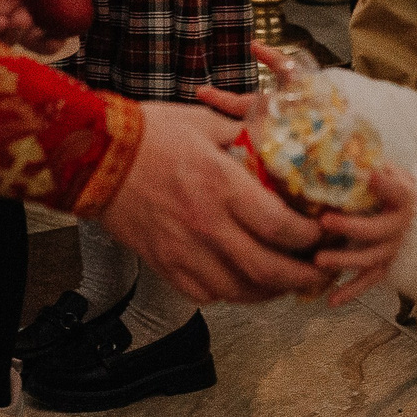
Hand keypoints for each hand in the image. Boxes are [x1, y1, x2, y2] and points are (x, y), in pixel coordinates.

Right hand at [97, 102, 324, 302]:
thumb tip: (280, 139)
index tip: (322, 232)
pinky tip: (244, 281)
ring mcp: (184, 252)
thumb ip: (247, 135)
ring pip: (240, 291)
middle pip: (269, 270)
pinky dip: (232, 293)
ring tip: (289, 281)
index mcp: (222, 186)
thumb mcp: (206, 122)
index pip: (281, 227)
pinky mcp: (165, 266)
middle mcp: (208, 225)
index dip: (311, 237)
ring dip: (272, 291)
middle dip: (304, 277)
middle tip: (321, 274)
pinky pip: (207, 295)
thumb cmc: (150, 134)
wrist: (93, 157)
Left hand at [315, 164, 416, 305]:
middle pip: (376, 230)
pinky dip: (351, 292)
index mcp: (404, 198)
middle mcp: (400, 226)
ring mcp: (393, 249)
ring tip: (319, 260)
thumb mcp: (393, 172)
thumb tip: (339, 145)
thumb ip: (372, 165)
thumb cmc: (398, 190)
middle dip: (350, 226)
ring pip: (369, 259)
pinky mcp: (386, 266)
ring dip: (344, 261)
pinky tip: (331, 301)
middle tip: (325, 220)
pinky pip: (369, 282)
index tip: (371, 175)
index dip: (385, 184)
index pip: (398, 190)